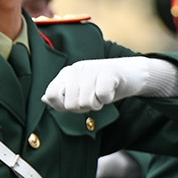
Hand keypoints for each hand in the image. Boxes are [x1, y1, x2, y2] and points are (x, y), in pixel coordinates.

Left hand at [43, 57, 165, 111]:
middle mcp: (76, 69)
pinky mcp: (109, 71)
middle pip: (70, 104)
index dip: (62, 106)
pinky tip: (111, 91)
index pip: (51, 95)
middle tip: (94, 98)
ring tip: (102, 95)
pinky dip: (108, 99)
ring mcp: (92, 68)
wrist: (133, 74)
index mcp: (66, 74)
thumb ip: (62, 96)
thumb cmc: (104, 85)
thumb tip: (45, 99)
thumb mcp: (80, 91)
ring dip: (97, 104)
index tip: (76, 102)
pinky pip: (102, 96)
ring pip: (86, 102)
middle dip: (84, 108)